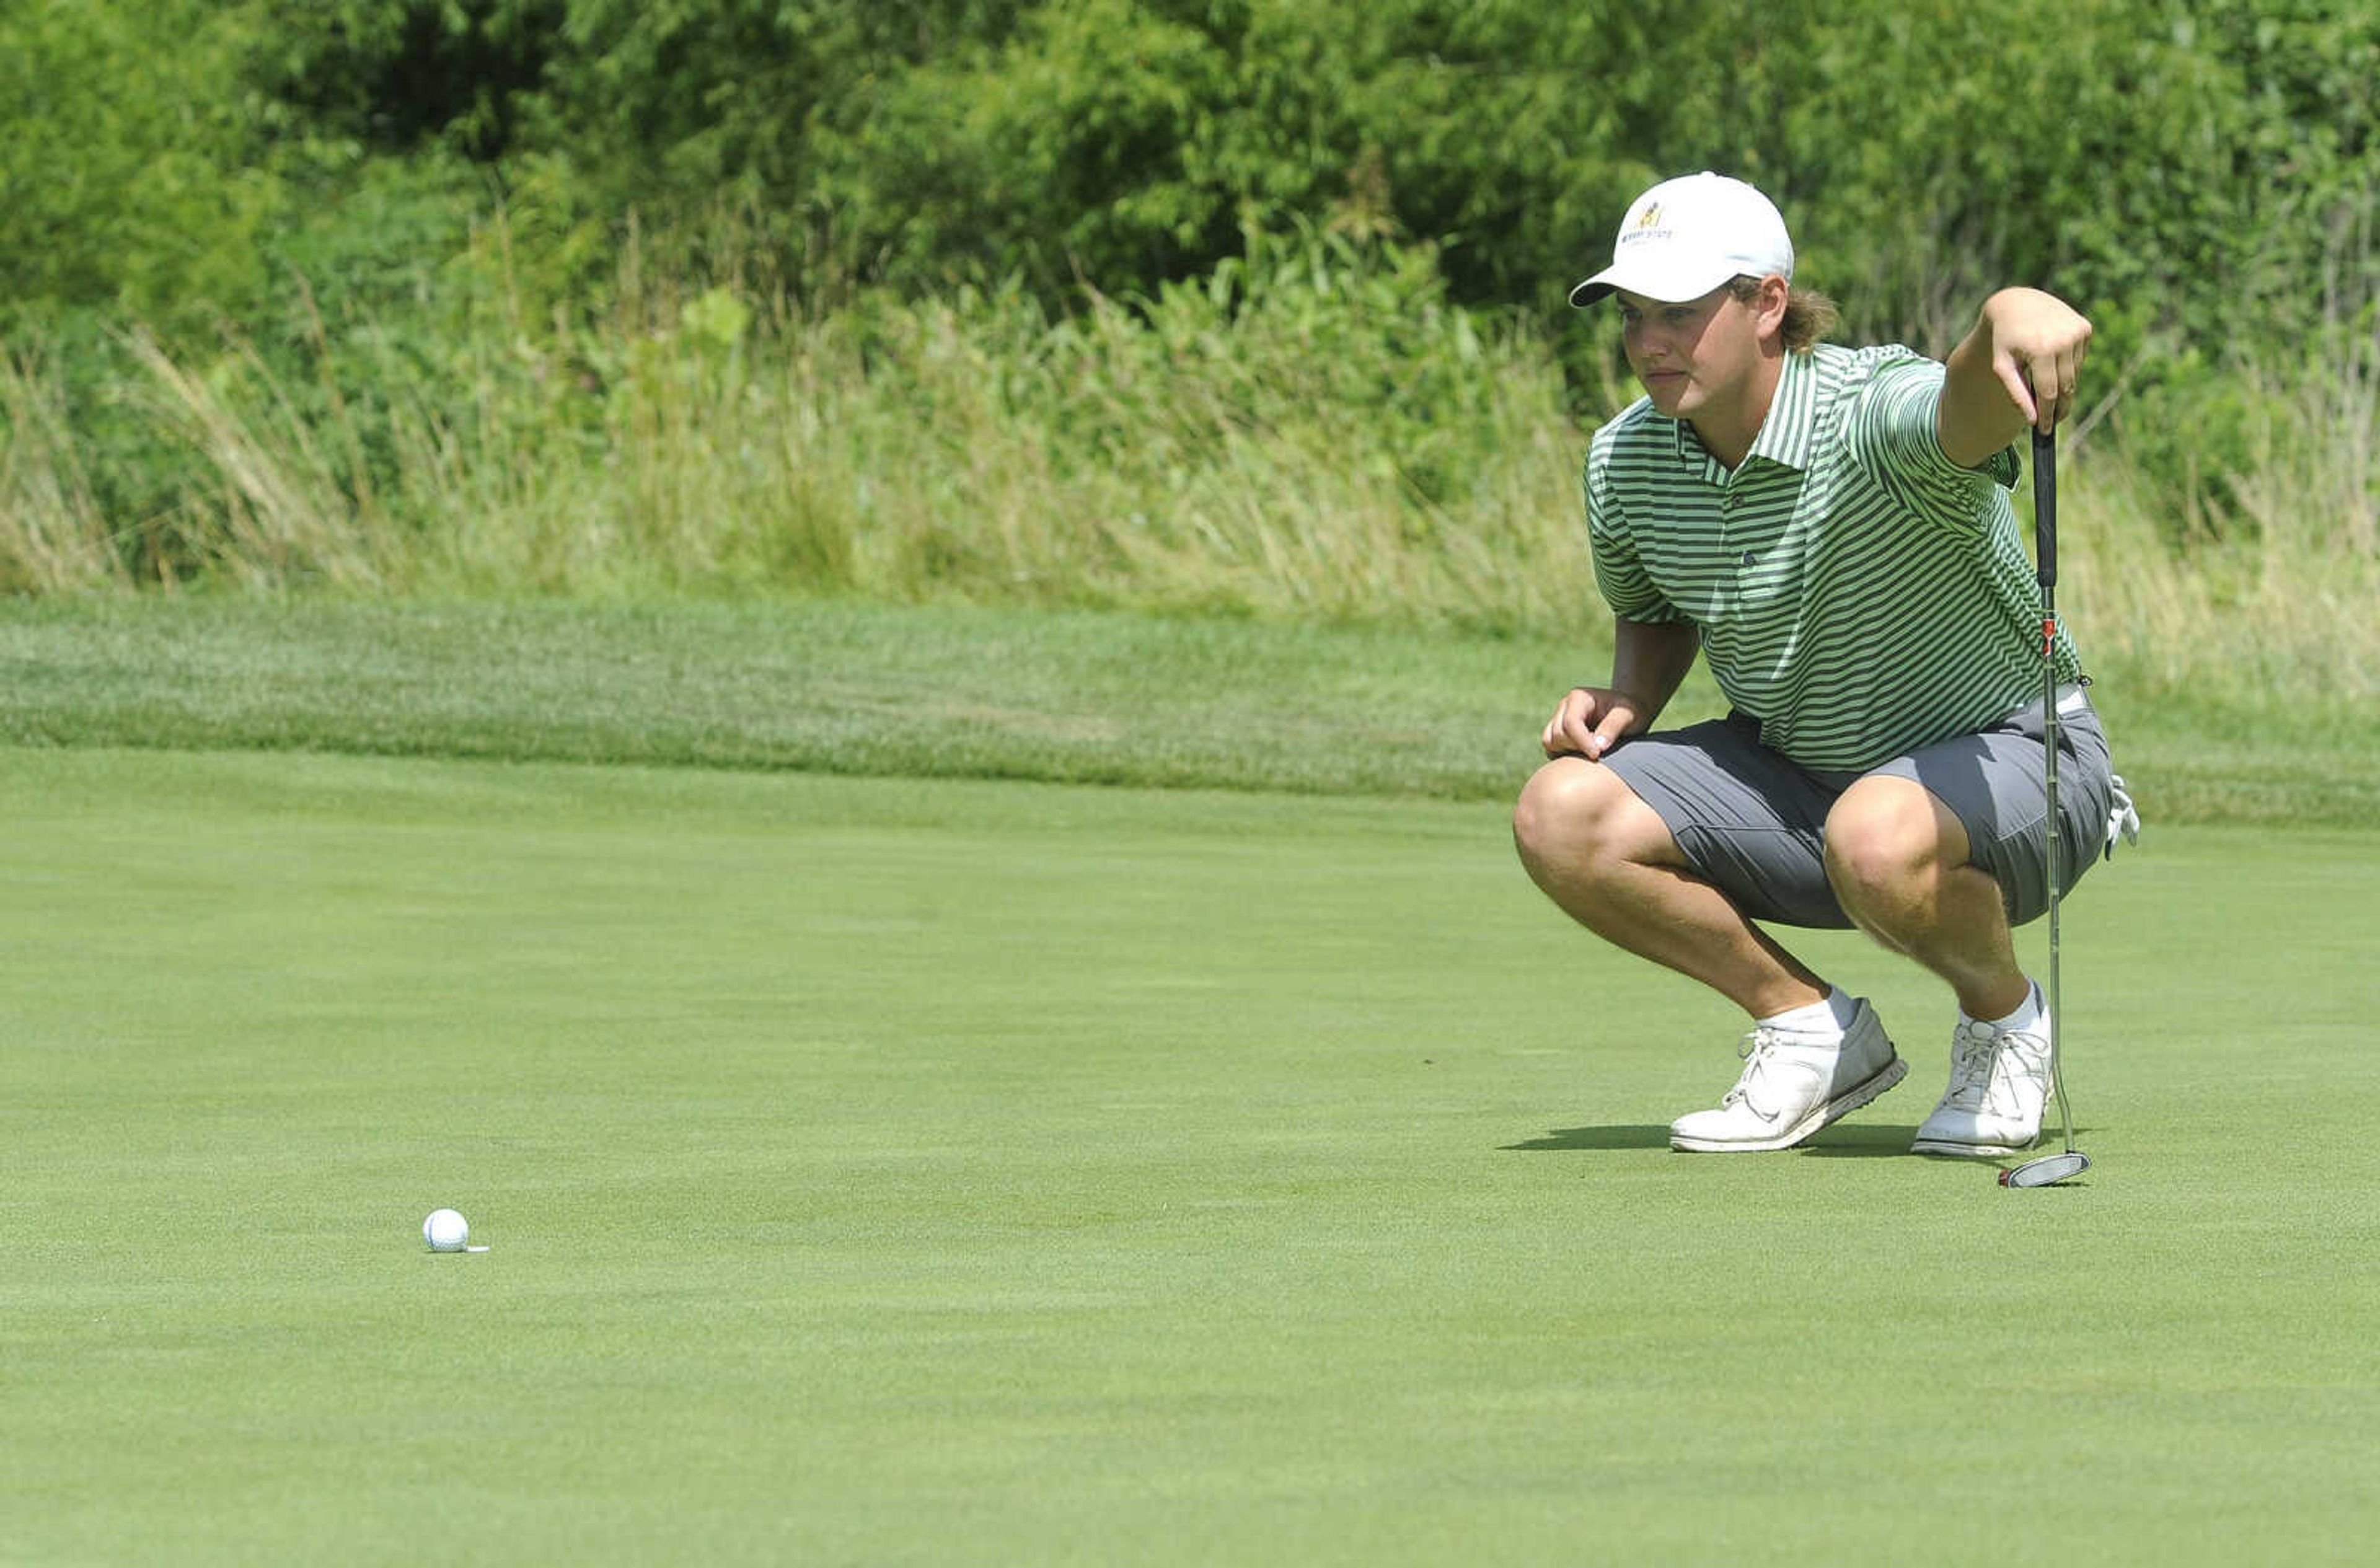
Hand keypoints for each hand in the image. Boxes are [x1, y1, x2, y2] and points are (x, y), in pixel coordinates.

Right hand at [1541, 686, 1648, 760]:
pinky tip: (1582, 755)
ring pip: (1549, 741)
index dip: (1582, 742)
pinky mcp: (1557, 732)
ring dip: (1567, 752)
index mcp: (1579, 697)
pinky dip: (1561, 755)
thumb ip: (1613, 727)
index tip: (1597, 755)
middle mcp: (1564, 706)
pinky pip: (1550, 748)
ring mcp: (1558, 719)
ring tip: (1590, 752)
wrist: (1627, 712)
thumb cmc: (1629, 711)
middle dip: (1577, 747)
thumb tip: (1598, 746)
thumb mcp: (1628, 715)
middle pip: (1558, 733)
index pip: (1571, 722)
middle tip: (1599, 752)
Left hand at [1983, 288, 2092, 431]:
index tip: (2046, 430)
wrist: (2017, 304)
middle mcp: (2063, 340)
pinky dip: (2067, 366)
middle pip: (2066, 387)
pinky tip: (2052, 359)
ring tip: (2046, 386)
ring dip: (2062, 385)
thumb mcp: (2002, 367)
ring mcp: (2077, 332)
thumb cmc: (2005, 340)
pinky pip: (2078, 359)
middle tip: (2053, 422)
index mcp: (2041, 350)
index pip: (2049, 393)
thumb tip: (2033, 420)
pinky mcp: (2085, 328)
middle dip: (2060, 407)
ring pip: (2074, 375)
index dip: (2048, 415)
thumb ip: (2016, 394)